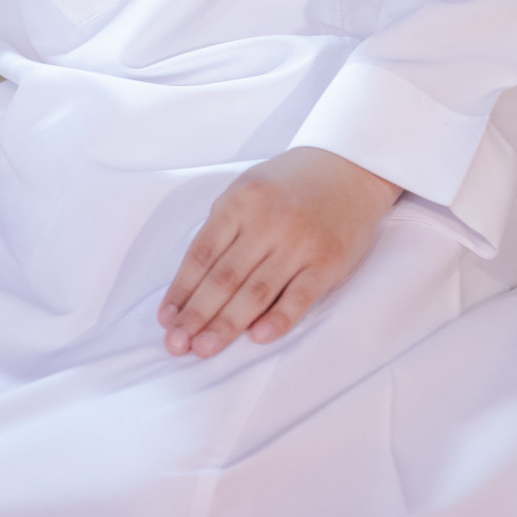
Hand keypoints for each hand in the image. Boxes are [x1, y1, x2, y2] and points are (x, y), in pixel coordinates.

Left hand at [158, 147, 400, 358]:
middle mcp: (267, 222)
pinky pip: (299, 297)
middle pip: (224, 277)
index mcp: (241, 202)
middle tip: (176, 344)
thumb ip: (223, 225)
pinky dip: (278, 319)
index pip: (202, 254)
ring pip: (256, 292)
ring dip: (227, 324)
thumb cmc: (290, 183)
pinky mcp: (327, 262)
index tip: (166, 318)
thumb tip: (197, 277)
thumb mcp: (248, 188)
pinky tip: (257, 337)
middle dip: (196, 314)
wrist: (350, 168)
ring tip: (204, 348)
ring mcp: (299, 243)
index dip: (181, 289)